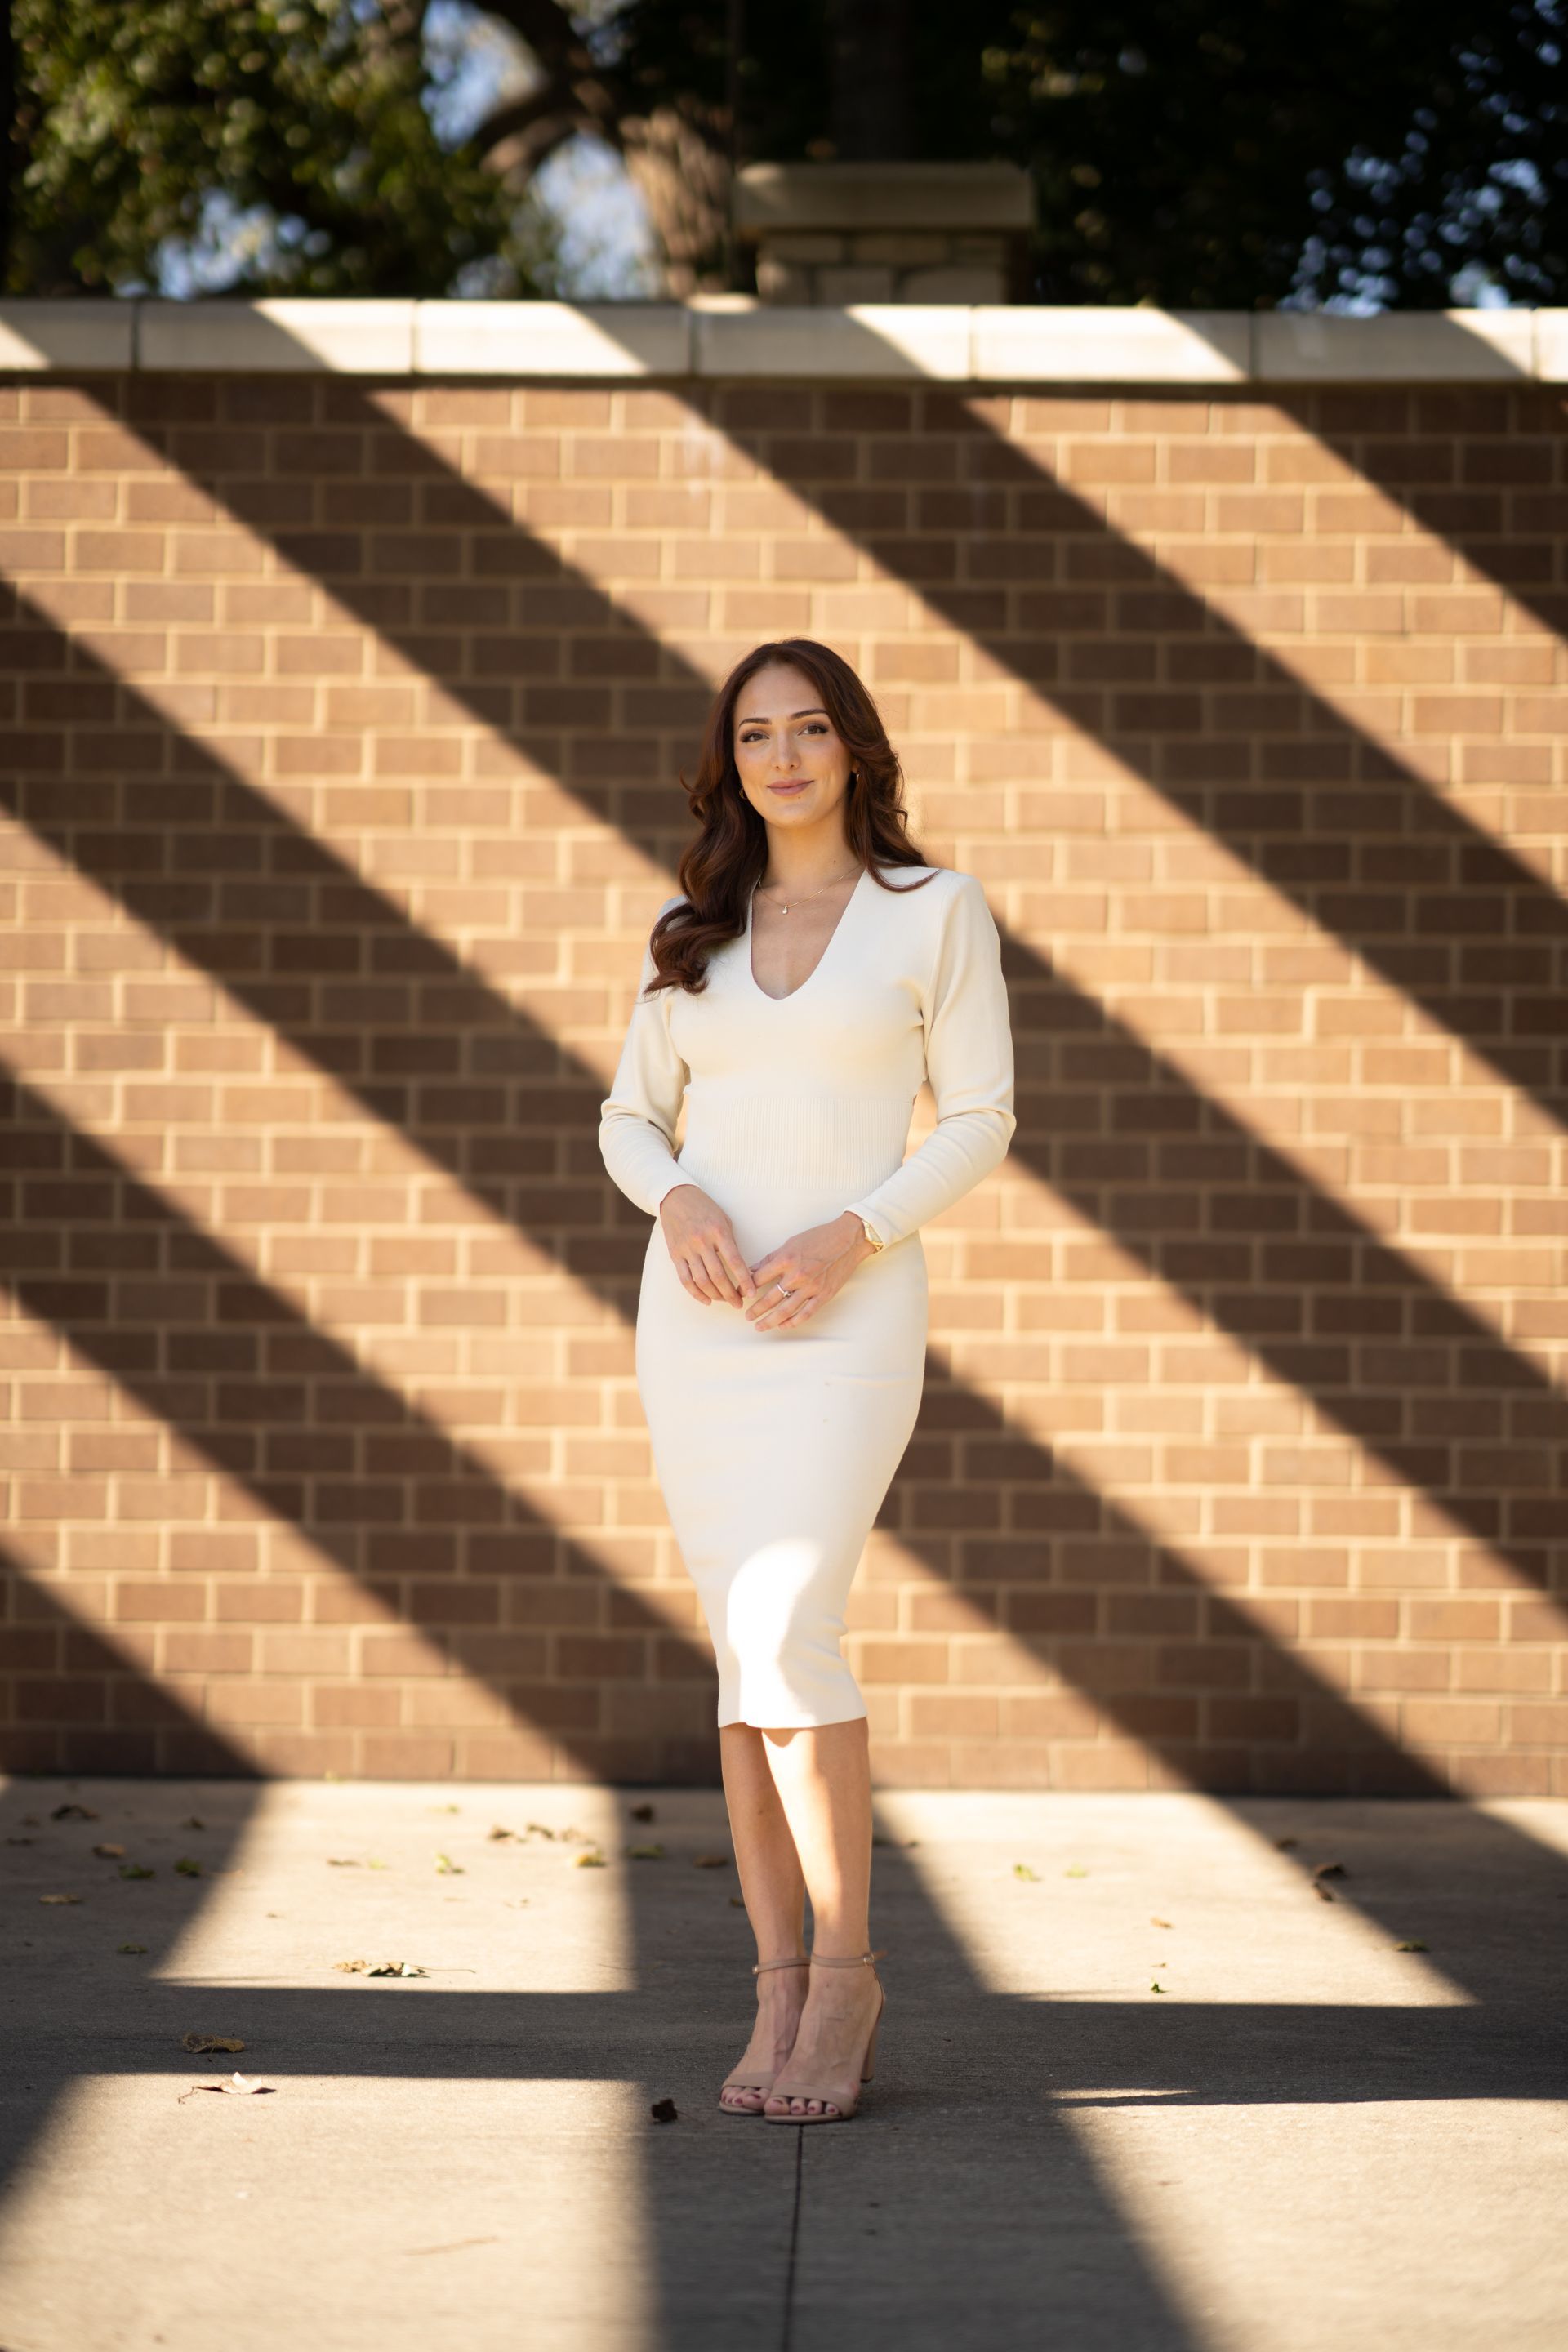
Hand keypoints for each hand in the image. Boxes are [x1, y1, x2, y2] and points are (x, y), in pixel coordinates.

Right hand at [659, 1184, 757, 1307]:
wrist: (675, 1197)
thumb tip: (740, 1269)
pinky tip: (706, 1300)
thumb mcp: (723, 1220)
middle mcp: (702, 1242)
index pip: (735, 1262)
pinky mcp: (675, 1255)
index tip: (751, 1293)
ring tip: (725, 1301)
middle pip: (718, 1276)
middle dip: (731, 1294)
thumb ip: (730, 1243)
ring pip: (702, 1281)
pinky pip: (685, 1279)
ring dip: (715, 1296)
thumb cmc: (705, 1208)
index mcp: (719, 1232)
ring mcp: (687, 1249)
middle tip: (739, 1304)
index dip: (744, 1281)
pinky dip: (696, 1293)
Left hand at [745, 1212, 875, 1332]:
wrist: (849, 1240)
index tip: (739, 1294)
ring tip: (760, 1326)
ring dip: (770, 1320)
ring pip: (785, 1310)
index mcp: (786, 1259)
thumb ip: (772, 1259)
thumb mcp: (791, 1242)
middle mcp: (797, 1275)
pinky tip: (783, 1325)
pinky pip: (806, 1313)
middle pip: (769, 1299)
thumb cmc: (820, 1237)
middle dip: (755, 1310)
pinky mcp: (824, 1295)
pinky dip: (793, 1322)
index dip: (746, 1288)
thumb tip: (753, 1271)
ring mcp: (811, 1287)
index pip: (758, 1278)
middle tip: (747, 1316)